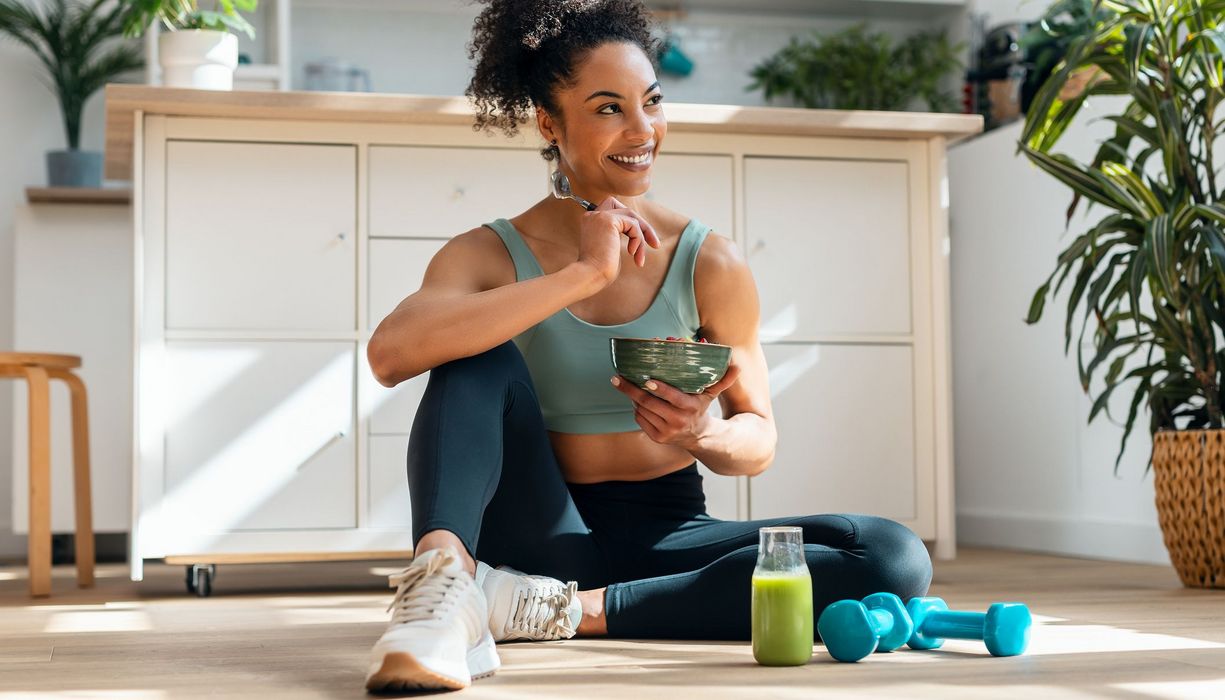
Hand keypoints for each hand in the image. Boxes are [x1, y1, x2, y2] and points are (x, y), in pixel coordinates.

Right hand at [576, 196, 660, 286]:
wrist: (589, 276)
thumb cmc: (599, 271)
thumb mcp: (610, 250)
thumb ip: (617, 237)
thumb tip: (638, 233)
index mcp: (591, 222)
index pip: (616, 212)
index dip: (631, 225)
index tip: (644, 242)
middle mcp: (593, 215)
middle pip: (625, 210)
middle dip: (642, 225)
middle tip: (655, 244)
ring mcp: (600, 216)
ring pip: (631, 216)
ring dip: (642, 237)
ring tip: (640, 257)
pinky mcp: (608, 220)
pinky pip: (633, 224)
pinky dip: (638, 239)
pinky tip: (632, 253)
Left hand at [610, 364, 742, 449]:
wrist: (698, 437)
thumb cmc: (701, 408)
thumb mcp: (711, 395)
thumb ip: (723, 380)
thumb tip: (737, 366)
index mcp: (690, 408)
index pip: (673, 398)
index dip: (660, 388)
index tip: (647, 379)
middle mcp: (677, 421)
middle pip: (649, 403)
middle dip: (631, 390)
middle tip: (617, 378)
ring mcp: (666, 431)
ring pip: (642, 410)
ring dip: (632, 397)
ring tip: (624, 383)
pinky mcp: (656, 438)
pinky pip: (640, 420)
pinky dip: (636, 409)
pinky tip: (634, 399)